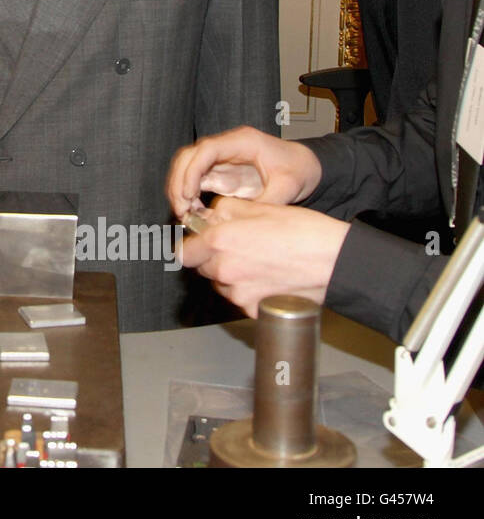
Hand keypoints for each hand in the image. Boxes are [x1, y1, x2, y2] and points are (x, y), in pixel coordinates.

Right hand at [166, 126, 322, 220]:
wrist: (306, 167)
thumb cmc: (299, 169)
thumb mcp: (289, 186)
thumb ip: (266, 202)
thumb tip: (242, 222)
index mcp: (242, 141)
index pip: (206, 150)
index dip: (192, 171)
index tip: (188, 194)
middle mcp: (226, 147)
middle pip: (188, 157)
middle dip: (178, 182)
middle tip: (181, 209)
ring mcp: (220, 160)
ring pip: (186, 168)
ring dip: (179, 189)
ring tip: (184, 214)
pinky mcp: (219, 173)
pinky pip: (194, 181)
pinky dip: (188, 196)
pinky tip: (194, 213)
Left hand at [180, 197, 348, 315]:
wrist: (335, 261)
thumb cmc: (303, 232)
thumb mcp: (260, 207)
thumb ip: (226, 210)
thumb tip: (212, 215)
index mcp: (220, 242)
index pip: (184, 252)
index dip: (192, 247)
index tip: (201, 243)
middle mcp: (225, 270)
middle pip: (203, 268)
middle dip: (214, 258)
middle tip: (239, 248)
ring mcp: (239, 294)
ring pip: (222, 285)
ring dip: (231, 276)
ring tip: (259, 262)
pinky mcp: (255, 310)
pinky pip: (242, 300)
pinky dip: (249, 292)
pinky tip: (269, 279)